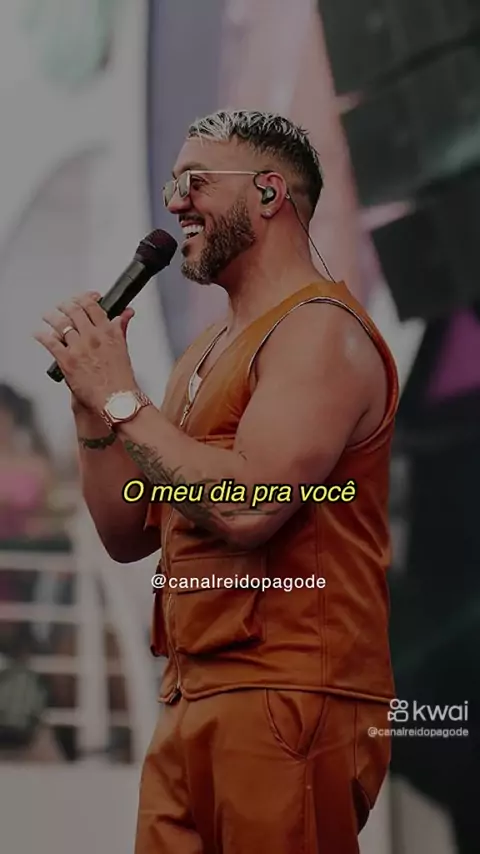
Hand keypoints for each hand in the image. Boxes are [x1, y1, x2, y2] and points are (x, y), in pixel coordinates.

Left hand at [35, 291, 136, 413]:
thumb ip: (121, 328)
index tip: (82, 298)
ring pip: (60, 324)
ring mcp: (79, 347)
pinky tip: (38, 333)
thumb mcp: (123, 348)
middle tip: (61, 306)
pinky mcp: (67, 360)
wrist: (116, 400)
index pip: (92, 306)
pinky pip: (50, 342)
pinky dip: (42, 336)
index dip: (85, 298)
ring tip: (47, 316)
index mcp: (108, 332)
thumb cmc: (121, 379)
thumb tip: (126, 313)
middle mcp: (93, 336)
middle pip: (74, 311)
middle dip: (66, 306)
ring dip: (51, 317)